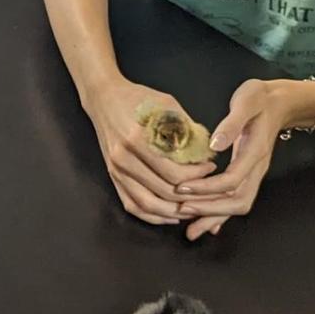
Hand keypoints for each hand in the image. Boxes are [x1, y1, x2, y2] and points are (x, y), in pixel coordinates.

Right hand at [81, 79, 216, 225]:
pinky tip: (171, 215)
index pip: (174, 173)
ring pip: (149, 204)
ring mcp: (116, 170)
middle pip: (164, 192)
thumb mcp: (167, 104)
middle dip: (191, 195)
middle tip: (209, 190)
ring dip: (174, 212)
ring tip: (194, 208)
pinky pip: (133, 205)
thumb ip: (187, 129)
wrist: (103, 97)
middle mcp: (124, 159)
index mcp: (137, 139)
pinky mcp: (113, 176)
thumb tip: (208, 154)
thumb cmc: (137, 98)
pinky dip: (153, 216)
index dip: (198, 176)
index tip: (211, 167)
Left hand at [176, 79, 307, 240]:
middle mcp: (257, 168)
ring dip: (214, 217)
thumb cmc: (260, 98)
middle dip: (209, 210)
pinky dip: (222, 214)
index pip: (232, 181)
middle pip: (238, 201)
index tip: (182, 189)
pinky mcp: (249, 174)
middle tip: (181, 210)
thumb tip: (214, 145)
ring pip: (238, 204)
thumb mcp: (247, 101)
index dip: (207, 189)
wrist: (280, 102)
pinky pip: (237, 199)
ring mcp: (255, 173)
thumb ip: (231, 122)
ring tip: (190, 229)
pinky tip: (207, 224)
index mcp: (255, 152)